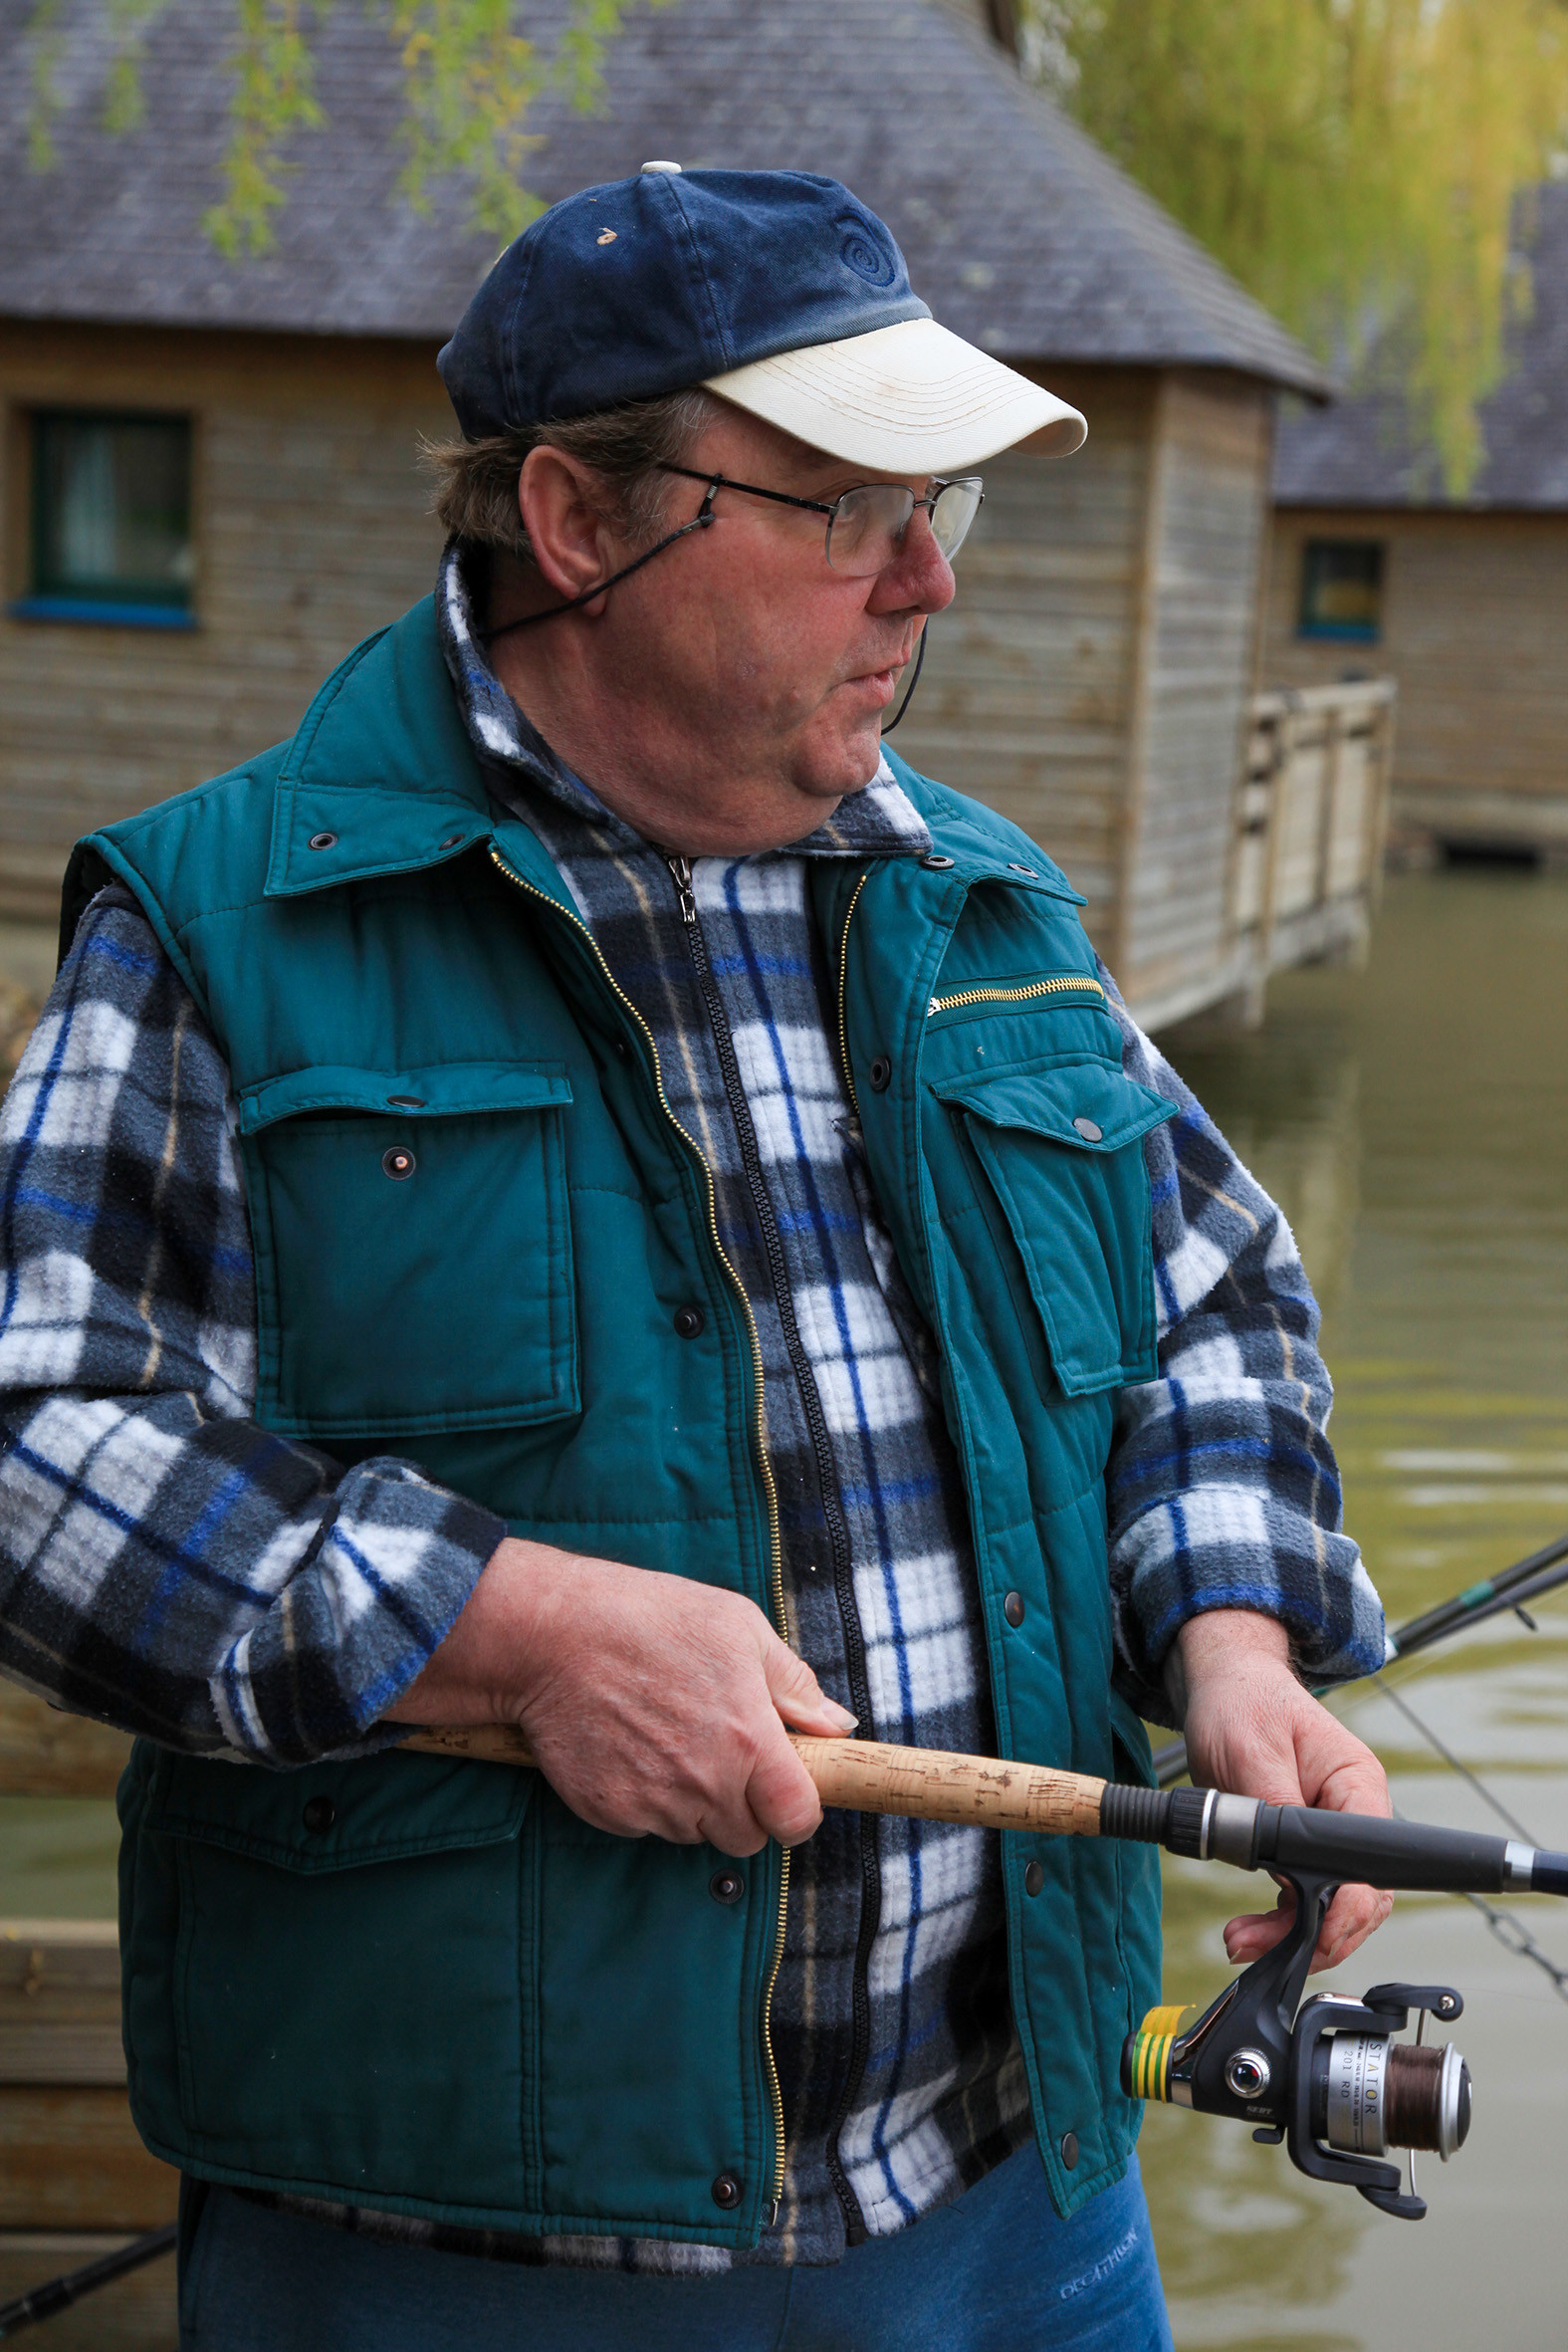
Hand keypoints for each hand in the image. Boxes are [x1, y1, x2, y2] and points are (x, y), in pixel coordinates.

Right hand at [392, 1537, 854, 1854]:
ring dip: (690, 1804)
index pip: (797, 1820)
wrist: (552, 1633)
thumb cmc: (650, 1618)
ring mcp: (655, 1804)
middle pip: (745, 1837)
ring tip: (665, 1738)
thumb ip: (795, 1686)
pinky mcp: (609, 1813)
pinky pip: (644, 1826)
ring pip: (693, 1833)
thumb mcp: (739, 1628)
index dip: (795, 1808)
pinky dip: (643, 1799)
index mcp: (750, 1740)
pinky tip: (629, 1748)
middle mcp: (706, 1784)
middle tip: (715, 1753)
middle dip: (741, 1806)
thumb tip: (839, 1725)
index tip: (783, 1787)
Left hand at [1173, 1609, 1392, 1972]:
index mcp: (1357, 1783)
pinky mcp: (1306, 1846)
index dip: (1347, 1906)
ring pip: (1336, 1908)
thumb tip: (1285, 1868)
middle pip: (1362, 1899)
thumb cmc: (1242, 1703)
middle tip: (1256, 1946)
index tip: (1312, 1931)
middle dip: (1318, 1935)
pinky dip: (1284, 1922)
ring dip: (1295, 1935)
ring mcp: (1335, 1834)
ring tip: (1242, 1942)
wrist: (1225, 1685)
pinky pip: (1309, 1898)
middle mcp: (1356, 1813)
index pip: (1372, 1861)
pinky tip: (1252, 1932)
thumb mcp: (1250, 1750)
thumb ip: (1274, 1807)